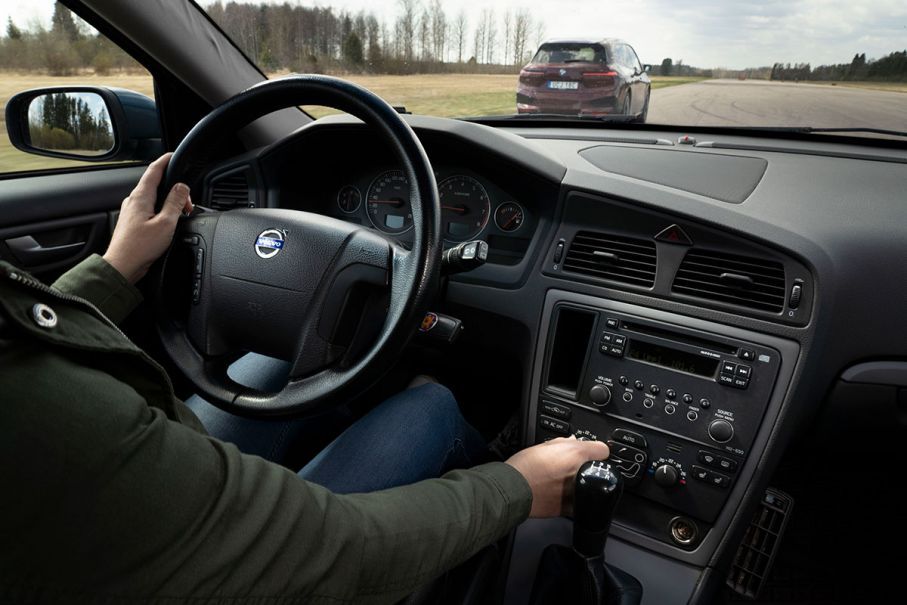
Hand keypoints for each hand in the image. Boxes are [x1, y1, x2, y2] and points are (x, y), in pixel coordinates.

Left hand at [103, 153, 192, 283]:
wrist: (122, 266)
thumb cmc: (140, 247)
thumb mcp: (165, 223)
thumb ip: (175, 202)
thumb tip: (182, 187)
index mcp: (141, 197)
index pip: (154, 170)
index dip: (165, 160)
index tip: (174, 155)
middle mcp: (134, 201)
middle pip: (157, 185)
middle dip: (175, 189)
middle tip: (189, 204)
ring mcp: (132, 211)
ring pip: (155, 198)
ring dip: (170, 202)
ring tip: (181, 214)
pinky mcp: (133, 222)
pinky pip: (151, 209)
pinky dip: (163, 210)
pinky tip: (169, 222)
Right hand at [505, 436, 609, 517]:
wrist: (512, 490)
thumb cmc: (523, 468)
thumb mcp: (542, 446)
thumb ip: (563, 443)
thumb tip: (572, 442)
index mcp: (575, 454)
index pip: (603, 449)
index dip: (596, 450)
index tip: (591, 452)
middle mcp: (579, 473)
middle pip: (595, 469)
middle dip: (586, 466)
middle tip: (569, 466)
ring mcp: (577, 492)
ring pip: (588, 486)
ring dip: (580, 482)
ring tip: (560, 481)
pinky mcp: (570, 508)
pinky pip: (579, 501)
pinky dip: (573, 498)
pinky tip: (559, 493)